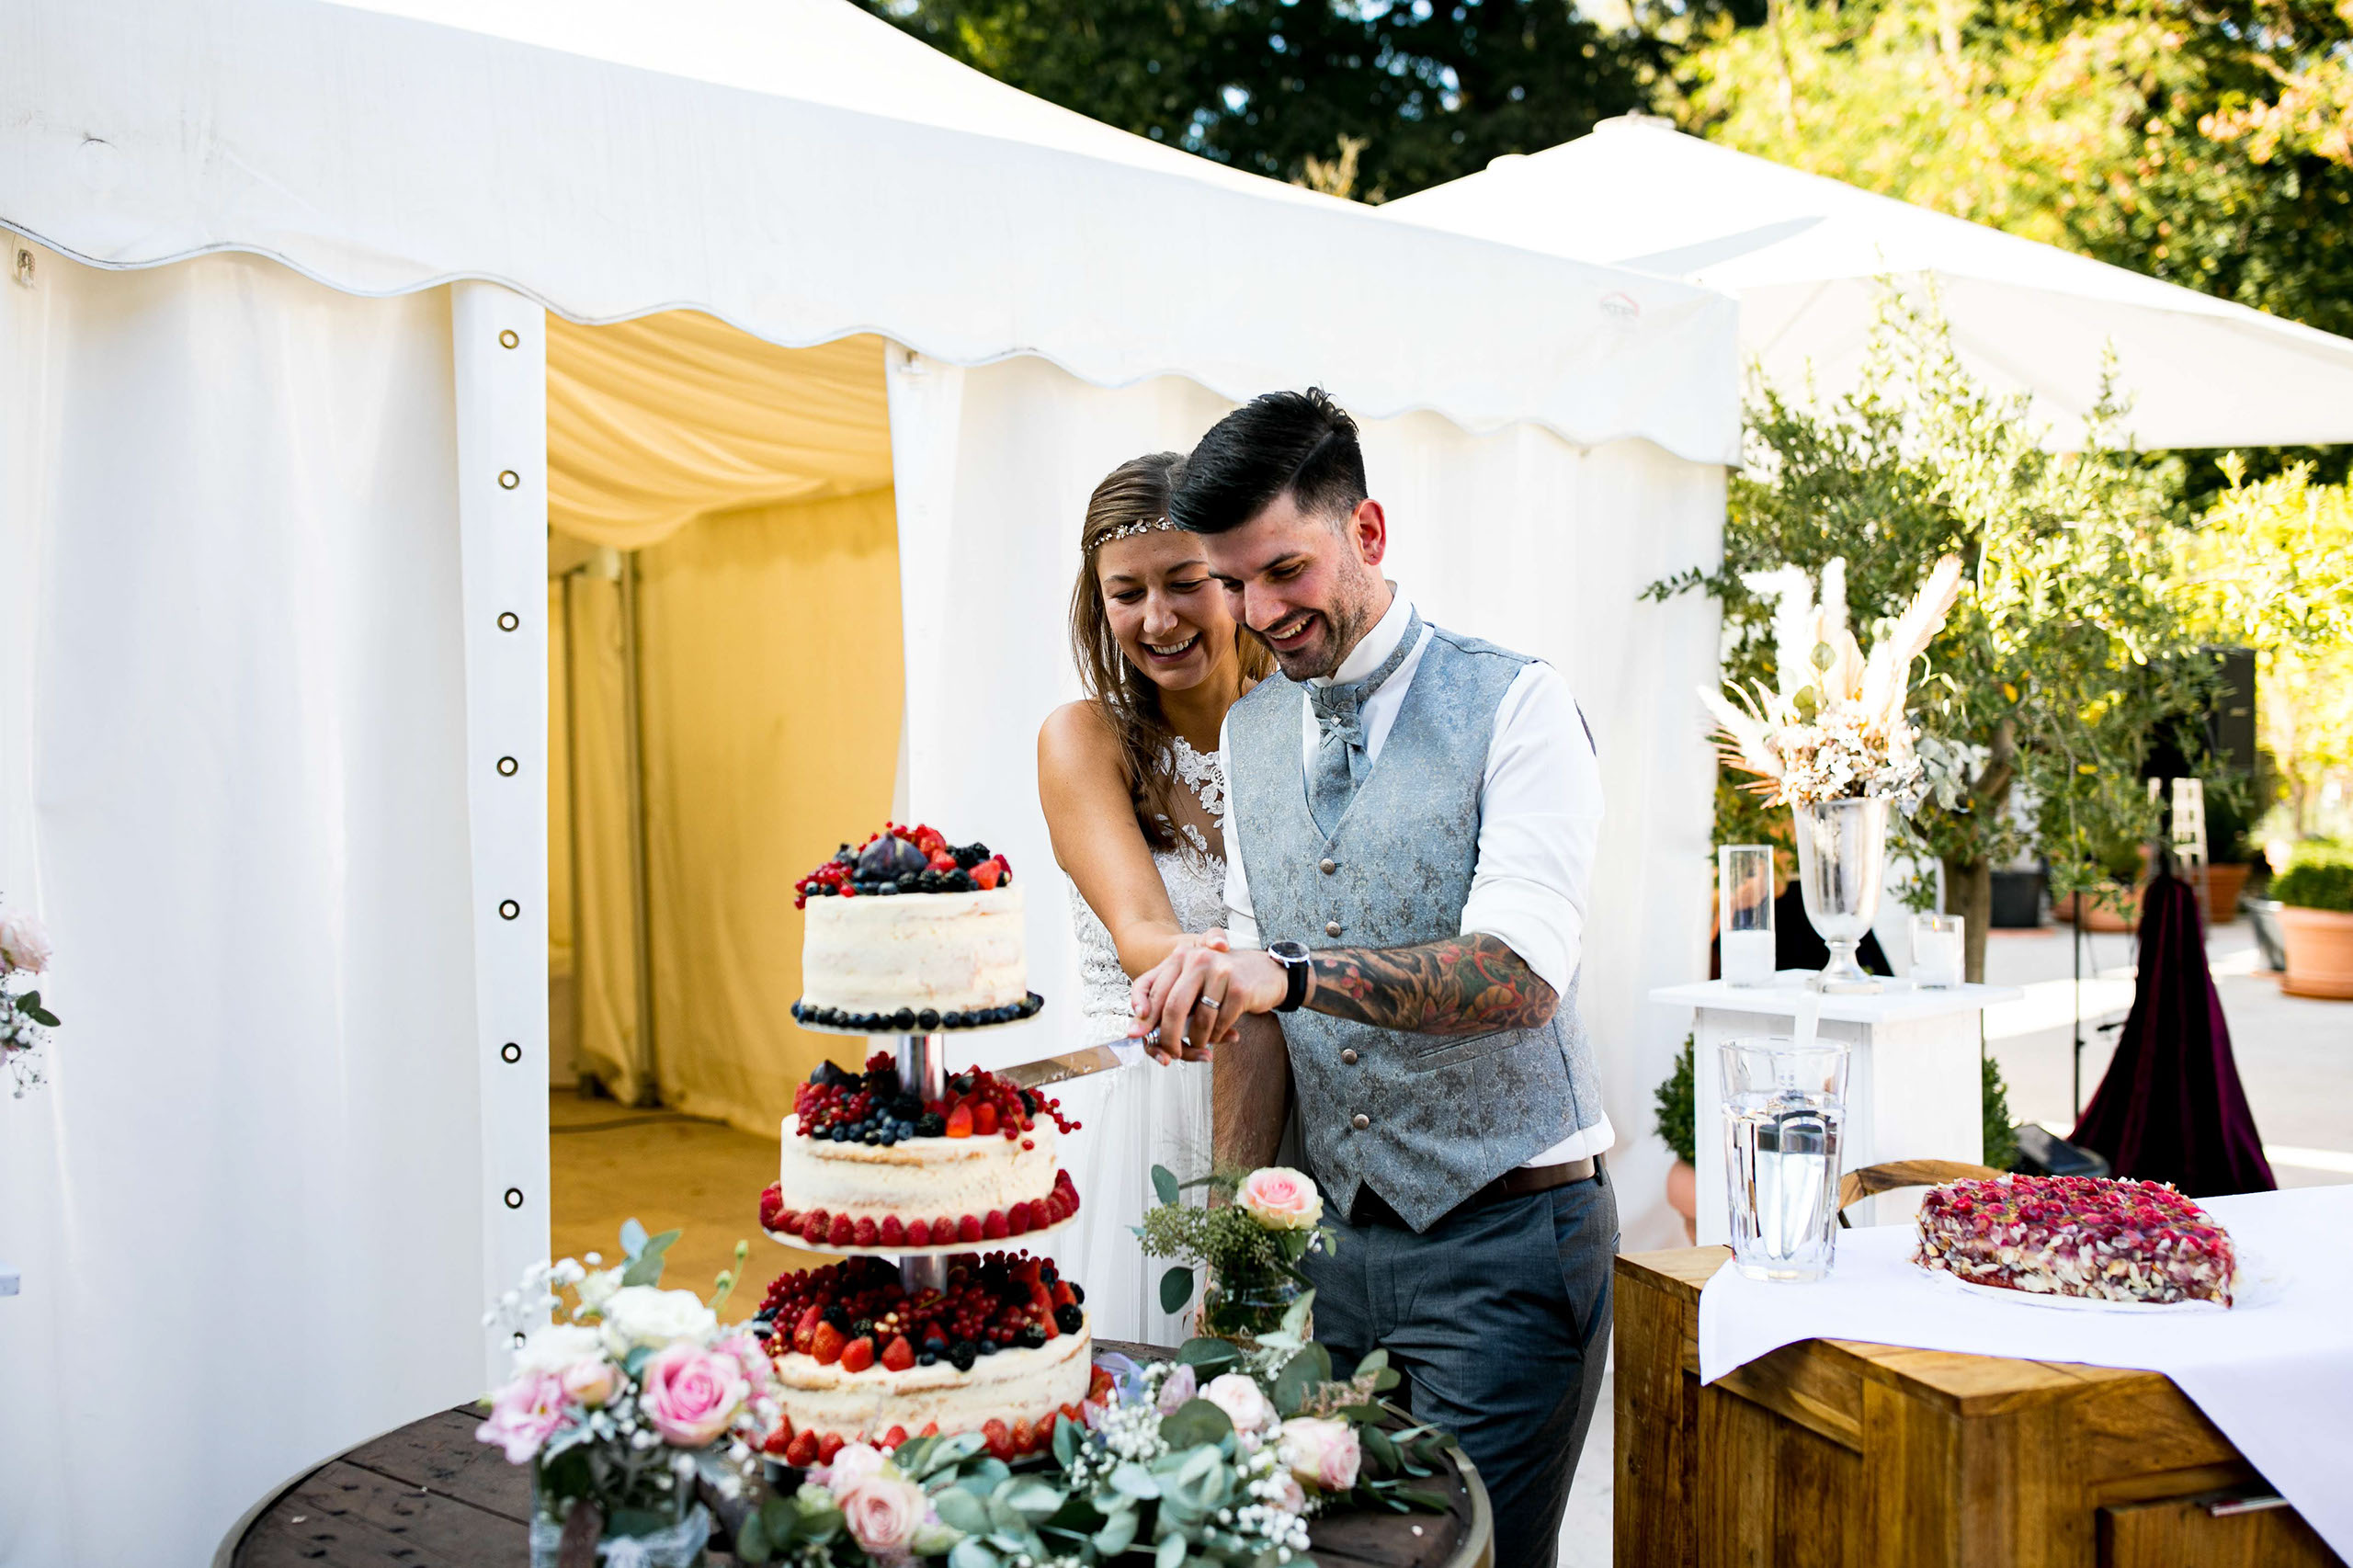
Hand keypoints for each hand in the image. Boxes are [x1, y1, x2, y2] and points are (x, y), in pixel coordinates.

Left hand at [1129, 942, 1288, 1064]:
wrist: (1267, 972)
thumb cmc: (1224, 983)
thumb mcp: (1193, 985)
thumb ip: (1168, 1003)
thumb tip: (1137, 1033)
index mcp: (1180, 957)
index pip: (1149, 985)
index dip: (1140, 1014)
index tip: (1136, 1034)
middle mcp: (1197, 959)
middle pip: (1172, 1007)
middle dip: (1168, 1038)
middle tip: (1171, 1053)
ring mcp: (1219, 972)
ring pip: (1198, 1021)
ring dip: (1198, 1041)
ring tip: (1202, 1044)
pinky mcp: (1239, 988)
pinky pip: (1220, 1025)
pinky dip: (1218, 1037)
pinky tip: (1224, 1035)